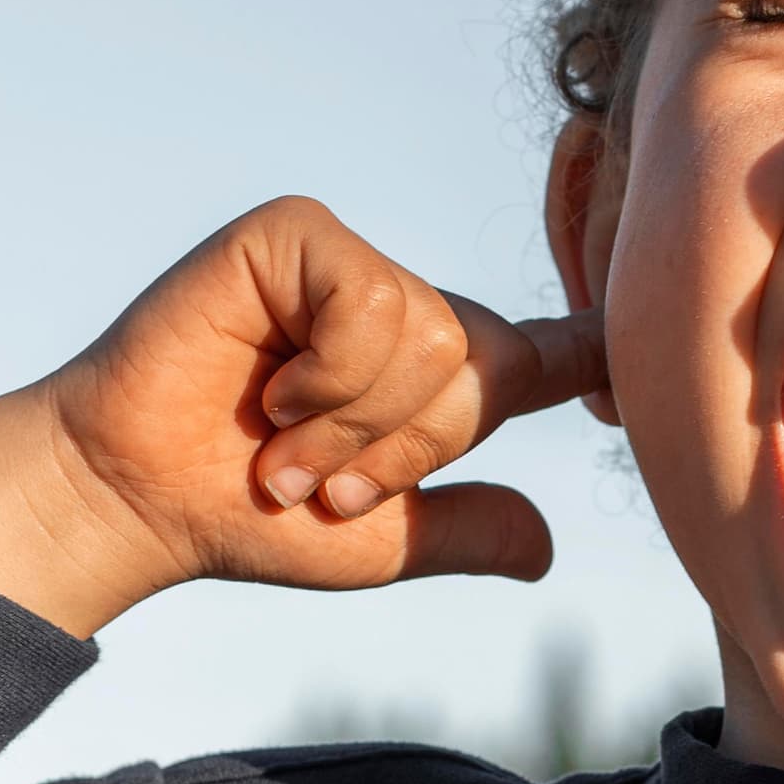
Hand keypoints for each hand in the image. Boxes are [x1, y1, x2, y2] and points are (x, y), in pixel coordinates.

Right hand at [0, 196, 605, 635]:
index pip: (547, 353)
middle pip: (484, 369)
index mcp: (434, 375)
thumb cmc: (240, 515)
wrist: (137, 498)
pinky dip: (328, 372)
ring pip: (431, 339)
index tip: (647, 351)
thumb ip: (465, 531)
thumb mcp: (379, 540)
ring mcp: (350, 262)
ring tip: (280, 442)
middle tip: (313, 482)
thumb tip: (547, 549)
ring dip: (351, 424)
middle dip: (401, 453)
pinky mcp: (296, 233)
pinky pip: (373, 301)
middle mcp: (403, 306)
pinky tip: (269, 383)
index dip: (600, 348)